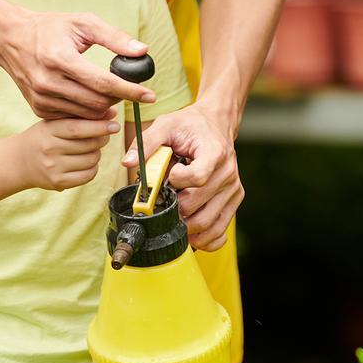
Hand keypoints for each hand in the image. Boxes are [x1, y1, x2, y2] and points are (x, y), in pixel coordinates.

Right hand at [0, 10, 156, 118]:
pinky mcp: (39, 108)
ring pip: (88, 114)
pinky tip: (89, 98)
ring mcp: (41, 98)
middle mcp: (48, 81)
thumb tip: (142, 52)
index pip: (104, 82)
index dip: (130, 91)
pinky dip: (87, 111)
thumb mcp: (82, 23)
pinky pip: (73, 117)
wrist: (10, 38)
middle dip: (119, 98)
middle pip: (98, 102)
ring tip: (110, 93)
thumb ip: (114, 37)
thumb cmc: (50, 28)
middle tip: (126, 89)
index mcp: (60, 58)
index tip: (150, 96)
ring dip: (105, 107)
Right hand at [15, 110, 118, 190]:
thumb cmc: (44, 137)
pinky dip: (92, 168)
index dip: (100, 126)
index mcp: (48, 130)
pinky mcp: (58, 182)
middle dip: (102, 139)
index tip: (115, 125)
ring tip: (89, 149)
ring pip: (92, 160)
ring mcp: (53, 167)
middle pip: (89, 145)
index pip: (78, 128)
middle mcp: (49, 149)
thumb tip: (112, 113)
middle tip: (102, 135)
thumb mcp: (56, 122)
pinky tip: (85, 162)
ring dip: (96, 154)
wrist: (19, 161)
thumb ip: (81, 117)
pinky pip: (88, 175)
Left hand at [122, 105, 242, 250]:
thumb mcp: (167, 125)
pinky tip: (191, 235)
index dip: (178, 181)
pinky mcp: (234, 200)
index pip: (198, 177)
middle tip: (166, 197)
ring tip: (174, 217)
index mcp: (214, 153)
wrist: (217, 124)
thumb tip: (128, 163)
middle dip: (174, 206)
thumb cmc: (191, 125)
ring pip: (208, 222)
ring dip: (186, 226)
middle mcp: (227, 173)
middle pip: (196, 204)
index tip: (171, 174)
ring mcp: (233, 189)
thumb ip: (147, 143)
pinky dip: (206, 239)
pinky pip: (221, 230)